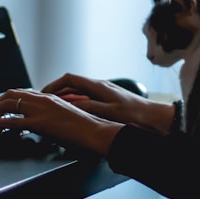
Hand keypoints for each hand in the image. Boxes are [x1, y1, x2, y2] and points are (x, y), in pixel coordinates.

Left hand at [0, 88, 122, 155]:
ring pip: (9, 104)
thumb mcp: (68, 117)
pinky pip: (11, 121)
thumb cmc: (87, 129)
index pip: (23, 93)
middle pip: (12, 94)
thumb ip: (55, 117)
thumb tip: (47, 125)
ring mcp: (41, 110)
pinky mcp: (39, 123)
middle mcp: (44, 99)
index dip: (8, 98)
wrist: (97, 132)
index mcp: (51, 97)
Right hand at [42, 72, 173, 133]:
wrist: (157, 119)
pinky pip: (87, 99)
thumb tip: (67, 103)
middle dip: (56, 93)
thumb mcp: (108, 112)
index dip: (53, 85)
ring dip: (66, 99)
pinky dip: (76, 105)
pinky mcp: (110, 101)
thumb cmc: (135, 116)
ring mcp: (105, 93)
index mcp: (98, 86)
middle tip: (43, 104)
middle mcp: (100, 86)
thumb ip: (87, 106)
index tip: (42, 94)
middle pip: (72, 85)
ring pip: (79, 93)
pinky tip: (74, 115)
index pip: (69, 79)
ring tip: (54, 110)